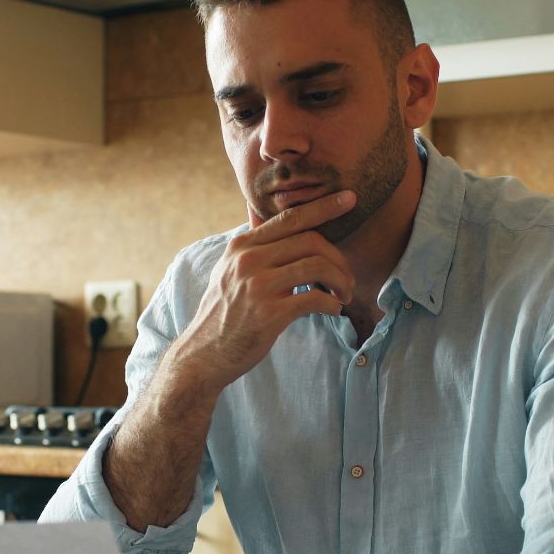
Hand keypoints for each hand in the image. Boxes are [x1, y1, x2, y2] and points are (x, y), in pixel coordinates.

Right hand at [166, 190, 356, 394]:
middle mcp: (248, 260)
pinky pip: (315, 299)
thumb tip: (271, 221)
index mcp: (241, 246)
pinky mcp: (269, 314)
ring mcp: (257, 286)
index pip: (289, 218)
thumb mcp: (228, 271)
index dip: (323, 207)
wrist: (203, 354)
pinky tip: (333, 310)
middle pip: (310, 241)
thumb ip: (252, 248)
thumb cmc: (224, 313)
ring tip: (344, 295)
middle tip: (347, 279)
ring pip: (317, 266)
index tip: (349, 199)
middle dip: (339, 258)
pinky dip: (332, 304)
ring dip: (341, 281)